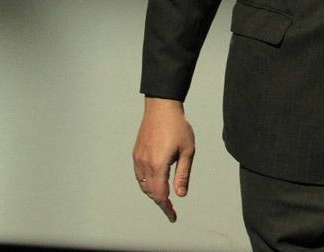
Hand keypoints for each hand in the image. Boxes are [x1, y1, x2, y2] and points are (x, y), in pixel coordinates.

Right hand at [132, 97, 195, 221]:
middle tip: (171, 208)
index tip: (173, 217)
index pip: (160, 194)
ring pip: (143, 185)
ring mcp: (138, 158)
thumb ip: (183, 174)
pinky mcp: (136, 153)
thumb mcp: (187, 151)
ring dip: (153, 193)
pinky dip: (146, 183)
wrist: (162, 107)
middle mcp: (145, 163)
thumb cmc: (178, 127)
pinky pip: (139, 175)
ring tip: (164, 197)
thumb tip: (180, 194)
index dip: (166, 208)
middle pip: (151, 192)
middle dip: (161, 202)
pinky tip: (155, 182)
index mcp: (158, 165)